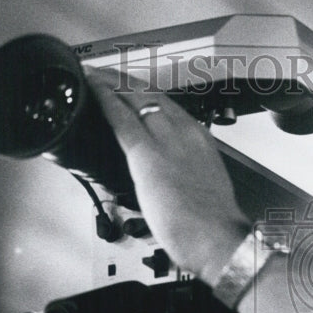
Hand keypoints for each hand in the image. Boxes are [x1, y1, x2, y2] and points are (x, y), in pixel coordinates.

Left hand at [87, 68, 249, 280]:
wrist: (219, 238)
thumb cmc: (214, 223)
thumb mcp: (204, 187)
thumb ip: (186, 174)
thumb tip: (172, 180)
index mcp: (201, 140)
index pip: (168, 105)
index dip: (145, 92)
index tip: (130, 88)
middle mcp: (185, 133)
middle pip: (151, 95)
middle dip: (125, 82)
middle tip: (105, 74)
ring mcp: (166, 141)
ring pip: (135, 98)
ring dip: (112, 84)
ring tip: (95, 76)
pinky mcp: (146, 154)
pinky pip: (121, 118)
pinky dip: (105, 98)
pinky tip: (93, 89)